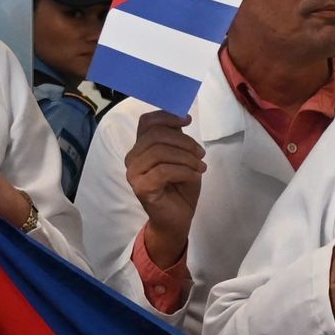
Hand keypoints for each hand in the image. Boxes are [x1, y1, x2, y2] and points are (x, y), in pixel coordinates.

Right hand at [125, 110, 204, 267]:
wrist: (177, 219)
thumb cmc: (180, 187)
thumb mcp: (182, 157)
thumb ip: (177, 138)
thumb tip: (182, 116)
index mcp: (140, 147)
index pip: (147, 122)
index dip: (168, 117)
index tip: (188, 121)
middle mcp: (132, 158)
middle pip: (156, 135)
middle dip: (184, 141)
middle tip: (201, 154)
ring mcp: (134, 173)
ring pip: (160, 152)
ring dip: (186, 157)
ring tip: (200, 167)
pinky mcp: (140, 188)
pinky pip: (164, 171)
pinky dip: (185, 171)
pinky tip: (195, 176)